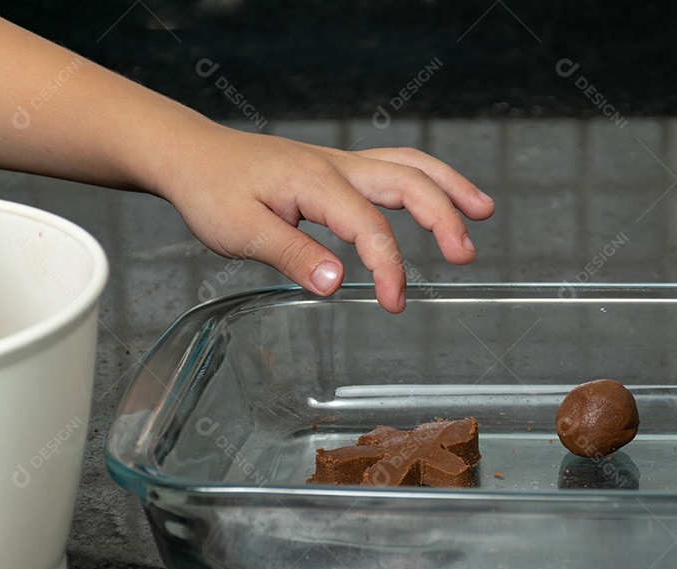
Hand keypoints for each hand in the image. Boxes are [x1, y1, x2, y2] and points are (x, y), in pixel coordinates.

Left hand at [161, 127, 495, 312]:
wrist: (194, 156)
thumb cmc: (212, 191)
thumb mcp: (239, 232)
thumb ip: (292, 255)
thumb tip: (337, 283)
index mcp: (314, 182)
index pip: (368, 225)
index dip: (389, 265)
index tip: (395, 303)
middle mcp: (337, 166)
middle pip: (408, 181)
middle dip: (443, 216)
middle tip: (465, 254)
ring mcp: (343, 164)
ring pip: (410, 166)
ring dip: (450, 187)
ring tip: (483, 211)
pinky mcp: (342, 171)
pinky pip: (396, 168)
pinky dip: (428, 181)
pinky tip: (442, 199)